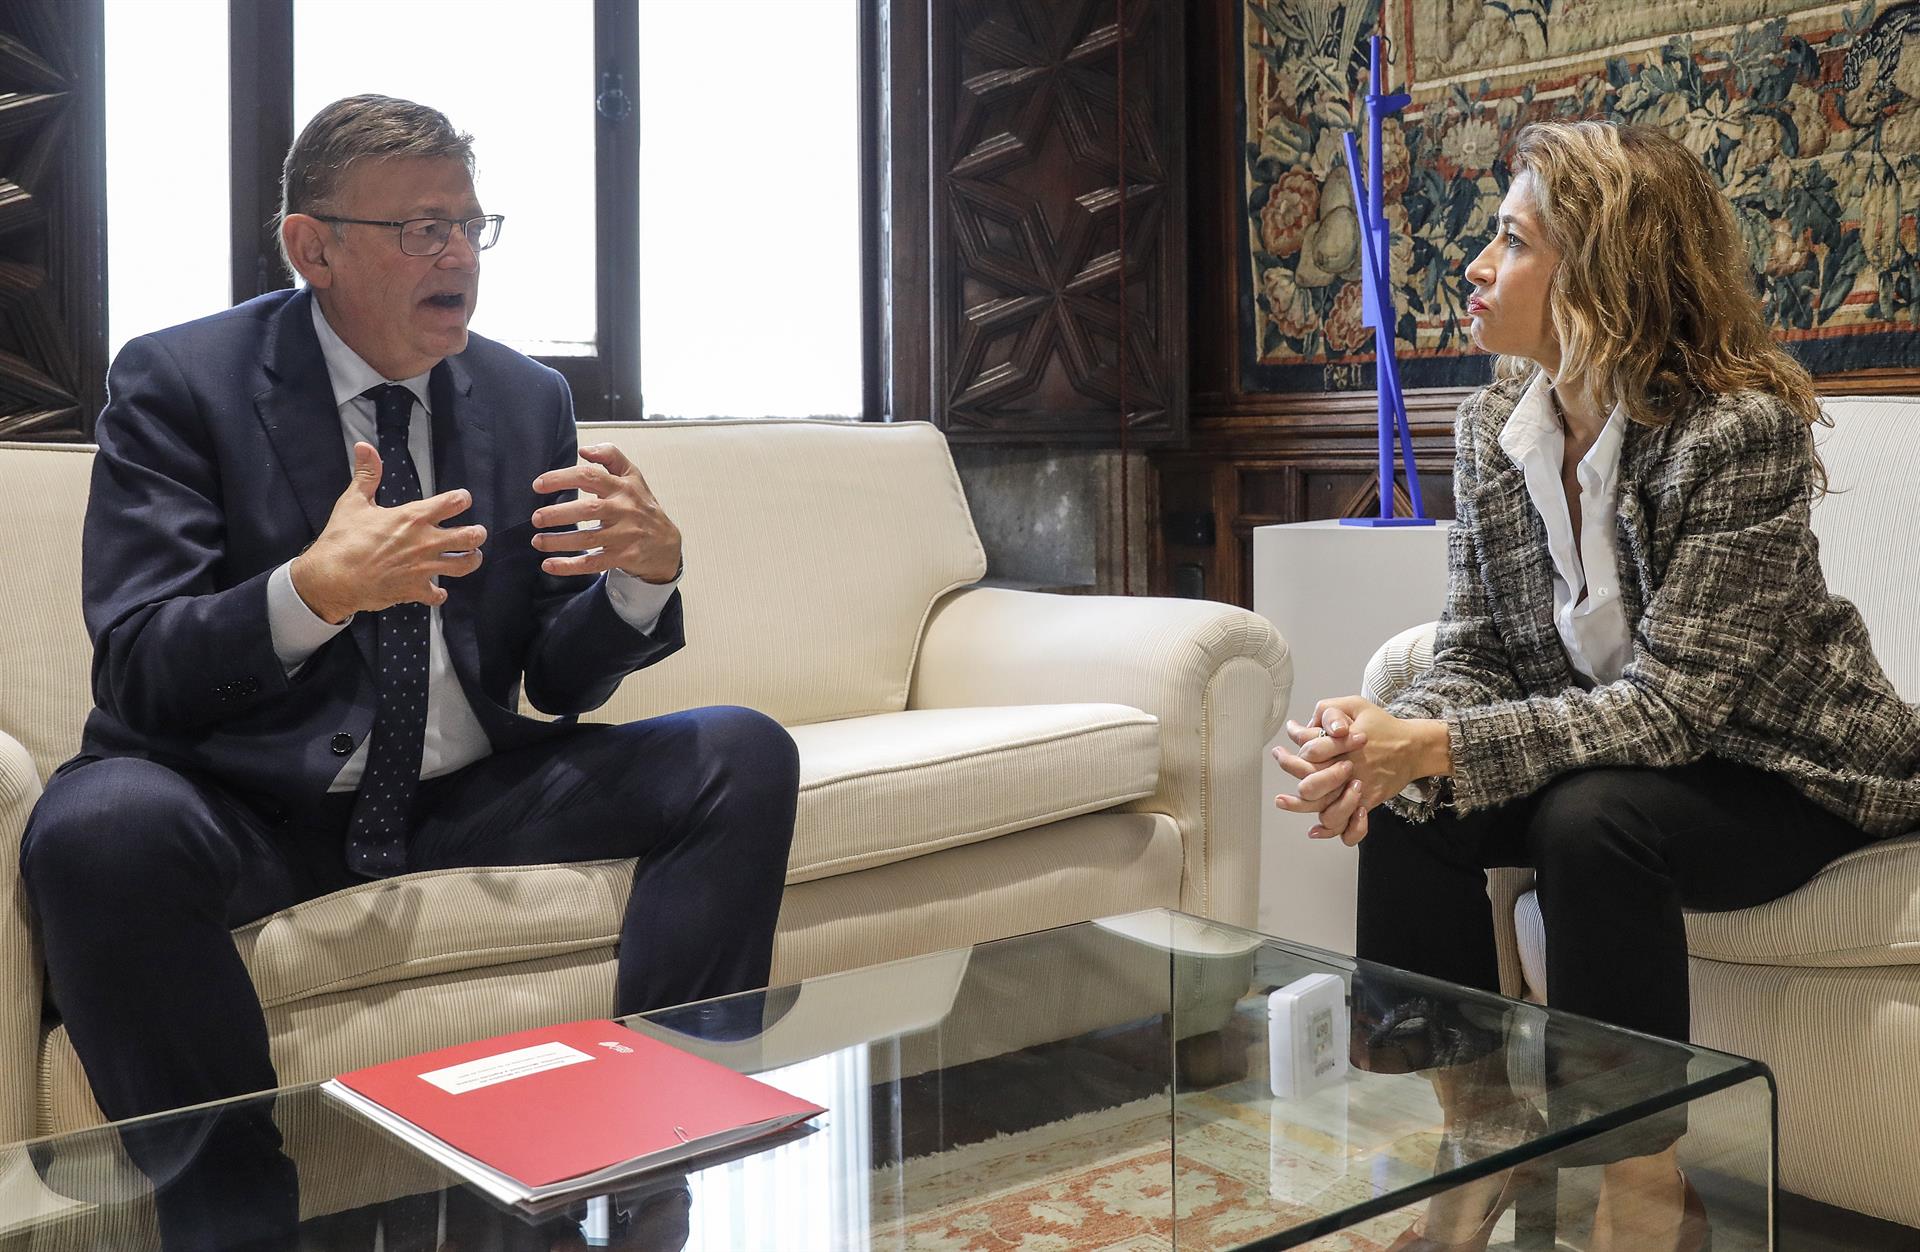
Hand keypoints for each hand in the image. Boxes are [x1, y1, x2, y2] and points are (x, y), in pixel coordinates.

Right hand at [291, 441, 485, 622]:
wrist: (331, 578)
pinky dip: (439, 593)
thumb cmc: (342, 539)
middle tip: (477, 532)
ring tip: (472, 556)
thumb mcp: (353, 502)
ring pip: (464, 565)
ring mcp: (422, 568)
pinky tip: (438, 591)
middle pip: (470, 536)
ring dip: (472, 560)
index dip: (462, 499)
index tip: (462, 499)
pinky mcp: (414, 590)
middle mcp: (424, 542)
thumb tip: (364, 446)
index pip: (453, 502)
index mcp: (413, 517)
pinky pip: (437, 595)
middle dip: (478, 533)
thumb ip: (367, 474)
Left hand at [531, 444, 681, 582]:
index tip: (538, 485)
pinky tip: (549, 565)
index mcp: (623, 488)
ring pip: (588, 538)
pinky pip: (593, 562)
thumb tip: (584, 450)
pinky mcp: (623, 557)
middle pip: (588, 509)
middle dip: (558, 514)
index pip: (590, 476)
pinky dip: (570, 565)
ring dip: (559, 541)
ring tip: (537, 541)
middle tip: (536, 517)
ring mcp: (624, 535)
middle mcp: (624, 510)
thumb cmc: (642, 507)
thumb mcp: (633, 477)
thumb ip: (611, 457)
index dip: (562, 478)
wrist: (667, 545)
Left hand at [1274, 698, 1451, 845]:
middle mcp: (1350, 771)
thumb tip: (1304, 726)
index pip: (1310, 752)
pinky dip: (1332, 832)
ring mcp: (1358, 791)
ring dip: (1301, 807)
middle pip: (1313, 784)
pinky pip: (1349, 827)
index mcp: (1345, 746)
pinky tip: (1314, 830)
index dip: (1294, 749)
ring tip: (1282, 800)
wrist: (1414, 748)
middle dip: (1292, 770)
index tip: (1284, 745)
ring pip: (1326, 809)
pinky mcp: (1367, 804)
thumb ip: (1329, 711)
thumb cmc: (1383, 726)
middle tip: (1280, 759)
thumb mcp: (1356, 706)